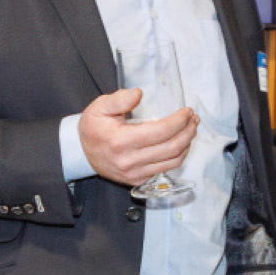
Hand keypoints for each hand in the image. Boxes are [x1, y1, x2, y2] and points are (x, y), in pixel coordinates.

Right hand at [78, 88, 198, 186]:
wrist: (81, 152)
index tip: (187, 110)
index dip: (179, 120)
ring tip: (191, 129)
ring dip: (187, 144)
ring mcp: (134, 174)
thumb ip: (120, 99)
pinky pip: (164, 170)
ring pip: (172, 162)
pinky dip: (177, 156)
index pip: (161, 131)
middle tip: (194, 119)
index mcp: (121, 141)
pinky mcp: (137, 180)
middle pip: (171, 148)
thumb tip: (139, 93)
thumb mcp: (100, 106)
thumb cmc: (93, 126)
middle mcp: (129, 161)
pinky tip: (179, 143)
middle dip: (188, 131)